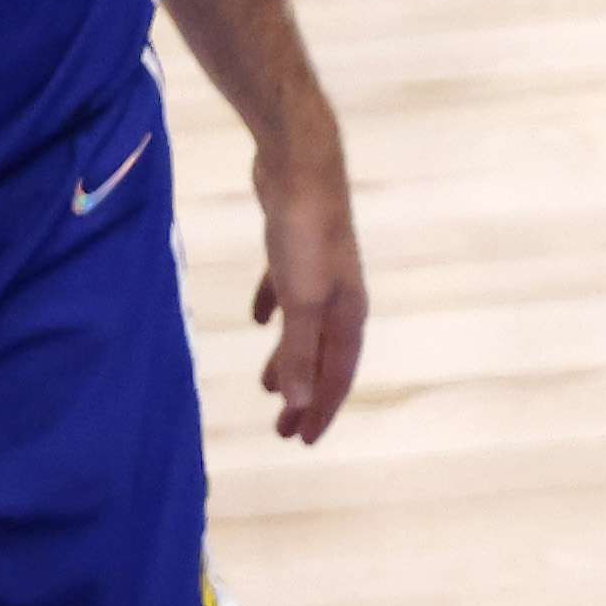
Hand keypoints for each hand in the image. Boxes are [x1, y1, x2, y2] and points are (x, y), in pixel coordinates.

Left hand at [249, 129, 364, 446]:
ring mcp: (319, 271)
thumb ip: (298, 351)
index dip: (321, 409)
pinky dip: (274, 310)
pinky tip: (258, 318)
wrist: (301, 164)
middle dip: (304, 393)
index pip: (337, 375)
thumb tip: (295, 402)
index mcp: (348, 313)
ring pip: (304, 329)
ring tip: (266, 385)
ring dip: (288, 359)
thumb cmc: (304, 234)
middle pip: (322, 357)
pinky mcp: (295, 248)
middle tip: (281, 428)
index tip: (302, 440)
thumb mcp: (301, 299)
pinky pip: (287, 293)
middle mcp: (340, 297)